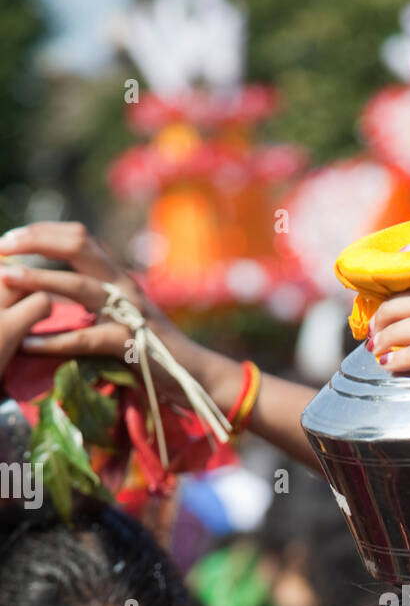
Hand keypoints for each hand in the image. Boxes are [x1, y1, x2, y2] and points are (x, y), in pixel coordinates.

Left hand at [0, 222, 224, 406]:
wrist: (195, 374)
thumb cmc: (152, 347)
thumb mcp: (120, 314)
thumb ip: (92, 299)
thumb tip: (52, 291)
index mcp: (117, 275)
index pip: (77, 235)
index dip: (41, 232)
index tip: (9, 240)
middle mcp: (123, 284)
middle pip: (77, 244)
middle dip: (35, 241)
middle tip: (1, 248)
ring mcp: (129, 312)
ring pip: (79, 285)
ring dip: (38, 279)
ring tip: (6, 279)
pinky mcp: (132, 343)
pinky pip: (87, 338)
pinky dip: (55, 341)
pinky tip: (29, 344)